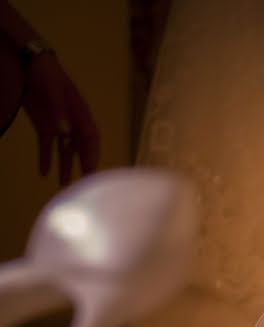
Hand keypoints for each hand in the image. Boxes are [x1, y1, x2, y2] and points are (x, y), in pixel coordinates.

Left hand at [22, 52, 98, 185]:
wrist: (30, 63)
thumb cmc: (48, 75)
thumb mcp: (54, 91)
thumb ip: (59, 112)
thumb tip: (65, 133)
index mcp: (81, 113)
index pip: (90, 138)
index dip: (92, 154)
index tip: (91, 170)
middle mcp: (73, 123)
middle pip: (81, 147)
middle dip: (83, 165)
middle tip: (83, 184)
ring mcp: (59, 125)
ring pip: (65, 150)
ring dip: (65, 166)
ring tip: (63, 185)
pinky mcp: (44, 126)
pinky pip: (47, 146)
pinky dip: (46, 158)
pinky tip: (43, 173)